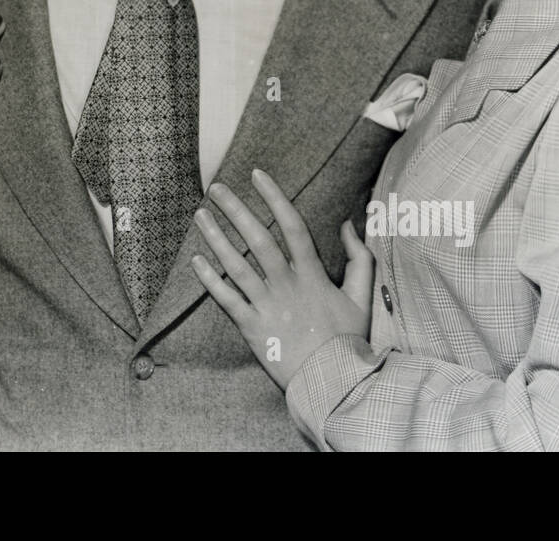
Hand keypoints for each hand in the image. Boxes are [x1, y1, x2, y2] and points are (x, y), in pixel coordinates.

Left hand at [191, 168, 373, 389]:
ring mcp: (267, 306)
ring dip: (215, 238)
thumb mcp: (362, 297)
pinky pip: (226, 299)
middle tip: (216, 187)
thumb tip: (347, 224)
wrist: (333, 384)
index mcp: (312, 275)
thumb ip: (358, 258)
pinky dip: (209, 280)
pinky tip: (196, 260)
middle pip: (257, 239)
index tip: (257, 175)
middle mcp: (286, 285)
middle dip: (235, 209)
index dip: (274, 197)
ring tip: (199, 215)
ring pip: (235, 265)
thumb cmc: (348, 341)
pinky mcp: (251, 328)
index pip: (291, 225)